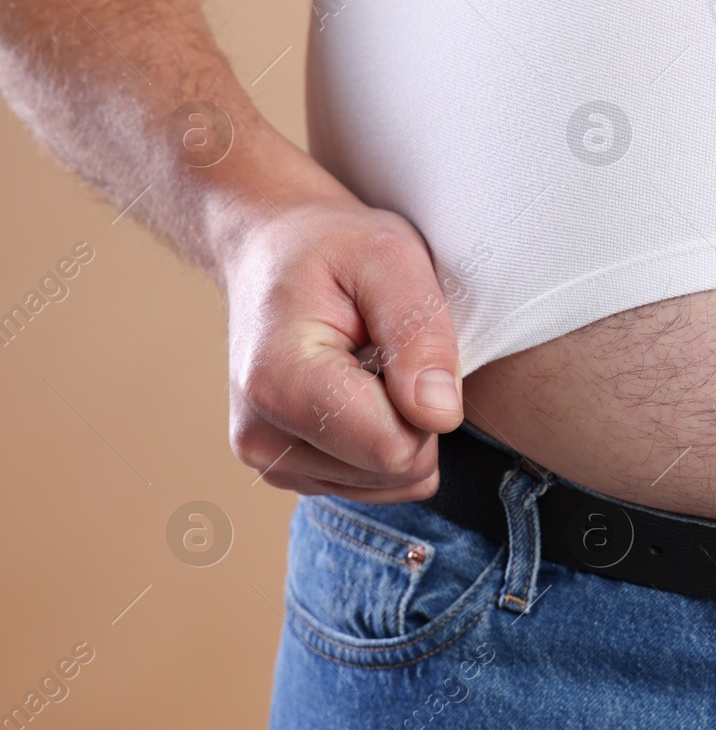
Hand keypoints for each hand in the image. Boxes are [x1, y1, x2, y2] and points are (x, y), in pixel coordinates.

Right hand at [219, 181, 462, 500]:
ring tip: (369, 362)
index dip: (427, 403)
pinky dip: (385, 437)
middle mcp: (262, 439)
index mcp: (279, 386)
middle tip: (386, 349)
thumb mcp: (391, 259)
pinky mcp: (292, 470)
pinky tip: (360, 388)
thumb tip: (440, 416)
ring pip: (393, 481)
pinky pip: (379, 481)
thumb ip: (420, 335)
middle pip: (398, 469)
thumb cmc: (335, 248)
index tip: (400, 346)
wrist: (273, 251)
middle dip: (416, 413)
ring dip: (401, 423)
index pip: (395, 449)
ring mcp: (273, 461)